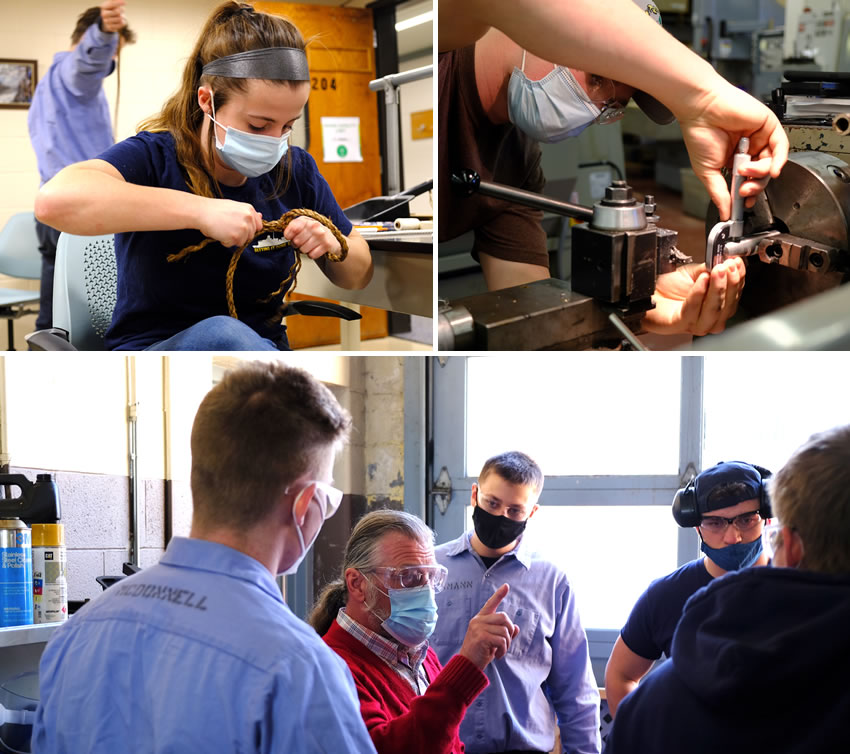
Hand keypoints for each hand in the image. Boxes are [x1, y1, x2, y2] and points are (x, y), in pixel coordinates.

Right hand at [100, 0, 126, 32]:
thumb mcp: (112, 4)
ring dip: (122, 17)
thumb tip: (121, 0)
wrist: (107, 21)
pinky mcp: (110, 27)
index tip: (125, 2)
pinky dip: (123, 22)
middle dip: (121, 10)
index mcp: (104, 7)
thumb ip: (115, 1)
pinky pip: (120, 24)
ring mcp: (106, 21)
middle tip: (123, 10)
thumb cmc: (112, 10)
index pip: (111, 4)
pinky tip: (121, 21)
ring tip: (121, 16)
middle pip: (117, 12)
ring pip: (119, 19)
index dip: (118, 3)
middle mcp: (103, 14)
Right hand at [197, 198, 262, 248]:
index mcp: (249, 209)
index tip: (240, 228)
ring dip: (232, 239)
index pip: (258, 225)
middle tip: (227, 227)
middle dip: (240, 235)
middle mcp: (249, 218)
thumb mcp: (234, 207)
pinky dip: (225, 242)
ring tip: (222, 229)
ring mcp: (244, 227)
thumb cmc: (214, 209)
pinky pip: (232, 245)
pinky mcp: (236, 236)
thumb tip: (261, 216)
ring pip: (242, 241)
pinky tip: (219, 233)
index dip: (249, 229)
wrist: (201, 211)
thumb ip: (247, 214)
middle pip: (250, 235)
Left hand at [283, 216, 342, 259]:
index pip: (293, 227)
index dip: (288, 235)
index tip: (289, 237)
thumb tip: (286, 235)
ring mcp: (321, 235)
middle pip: (296, 241)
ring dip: (305, 250)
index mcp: (306, 220)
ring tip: (310, 245)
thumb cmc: (313, 234)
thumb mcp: (302, 227)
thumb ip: (292, 229)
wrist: (331, 239)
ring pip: (303, 249)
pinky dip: (312, 254)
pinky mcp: (327, 244)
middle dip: (297, 245)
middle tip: (302, 242)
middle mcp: (314, 225)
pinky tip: (316, 249)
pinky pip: (312, 255)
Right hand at [458, 583, 519, 670]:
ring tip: (501, 651)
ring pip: (504, 630)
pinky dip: (504, 649)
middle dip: (509, 631)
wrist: (467, 665)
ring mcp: (479, 628)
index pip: (490, 603)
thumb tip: (516, 627)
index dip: (499, 594)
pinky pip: (501, 640)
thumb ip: (503, 633)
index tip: (506, 586)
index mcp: (480, 619)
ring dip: (507, 643)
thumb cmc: (480, 652)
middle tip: (506, 643)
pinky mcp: (481, 637)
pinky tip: (498, 656)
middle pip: (504, 617)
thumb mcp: (493, 641)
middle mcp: (478, 620)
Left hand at [643, 257, 745, 335]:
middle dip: (730, 283)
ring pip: (714, 309)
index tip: (736, 262)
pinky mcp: (680, 324)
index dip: (739, 278)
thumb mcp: (695, 274)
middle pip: (728, 304)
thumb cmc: (669, 289)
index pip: (736, 294)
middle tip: (727, 265)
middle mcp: (711, 318)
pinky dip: (698, 294)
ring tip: (716, 271)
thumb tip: (724, 259)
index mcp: (719, 306)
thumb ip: (710, 268)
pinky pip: (692, 310)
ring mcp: (696, 324)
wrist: (648, 295)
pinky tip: (701, 281)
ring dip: (717, 288)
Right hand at [674, 80, 787, 220]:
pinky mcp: (768, 125)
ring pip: (772, 162)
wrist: (701, 110)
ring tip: (745, 171)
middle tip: (744, 191)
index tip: (745, 203)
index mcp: (734, 160)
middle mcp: (748, 149)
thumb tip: (724, 213)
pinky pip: (781, 146)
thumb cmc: (699, 135)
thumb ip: (719, 193)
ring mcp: (759, 137)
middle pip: (762, 175)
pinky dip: (779, 160)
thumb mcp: (707, 172)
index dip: (749, 193)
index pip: (748, 181)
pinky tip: (773, 170)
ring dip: (761, 173)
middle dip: (755, 186)